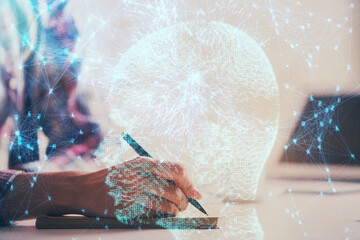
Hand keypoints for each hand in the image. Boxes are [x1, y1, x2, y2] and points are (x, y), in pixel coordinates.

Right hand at [78, 157, 201, 219]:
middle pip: (175, 191)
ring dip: (173, 211)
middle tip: (183, 204)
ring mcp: (132, 194)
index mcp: (144, 163)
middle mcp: (139, 177)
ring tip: (170, 209)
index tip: (195, 192)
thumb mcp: (136, 168)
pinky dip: (159, 216)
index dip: (190, 183)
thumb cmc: (116, 178)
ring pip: (167, 207)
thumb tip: (193, 189)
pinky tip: (154, 212)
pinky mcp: (126, 210)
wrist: (84, 189)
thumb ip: (161, 175)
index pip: (178, 170)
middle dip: (184, 201)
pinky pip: (153, 216)